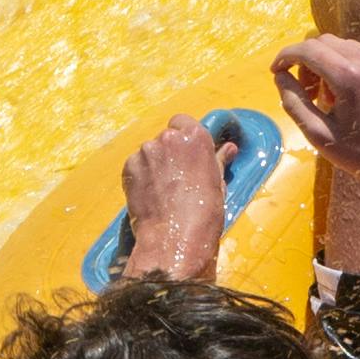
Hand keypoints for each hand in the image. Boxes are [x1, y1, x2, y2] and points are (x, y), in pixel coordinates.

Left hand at [117, 116, 234, 277]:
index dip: (184, 139)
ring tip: (162, 190)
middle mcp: (168, 138)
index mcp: (195, 136)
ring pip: (149, 152)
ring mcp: (146, 151)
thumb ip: (219, 160)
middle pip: (165, 137)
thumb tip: (229, 148)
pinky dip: (140, 176)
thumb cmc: (205, 212)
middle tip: (175, 177)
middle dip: (169, 152)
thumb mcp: (217, 183)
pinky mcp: (130, 167)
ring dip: (154, 164)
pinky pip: (135, 166)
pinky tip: (149, 194)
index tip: (186, 154)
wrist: (175, 236)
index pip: (183, 122)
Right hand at [268, 33, 359, 178]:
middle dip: (307, 60)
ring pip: (348, 47)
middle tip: (306, 90)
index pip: (308, 49)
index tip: (277, 70)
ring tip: (332, 97)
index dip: (286, 56)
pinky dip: (353, 68)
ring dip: (330, 63)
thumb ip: (294, 102)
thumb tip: (280, 76)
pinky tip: (355, 97)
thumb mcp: (319, 135)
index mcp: (349, 78)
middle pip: (326, 42)